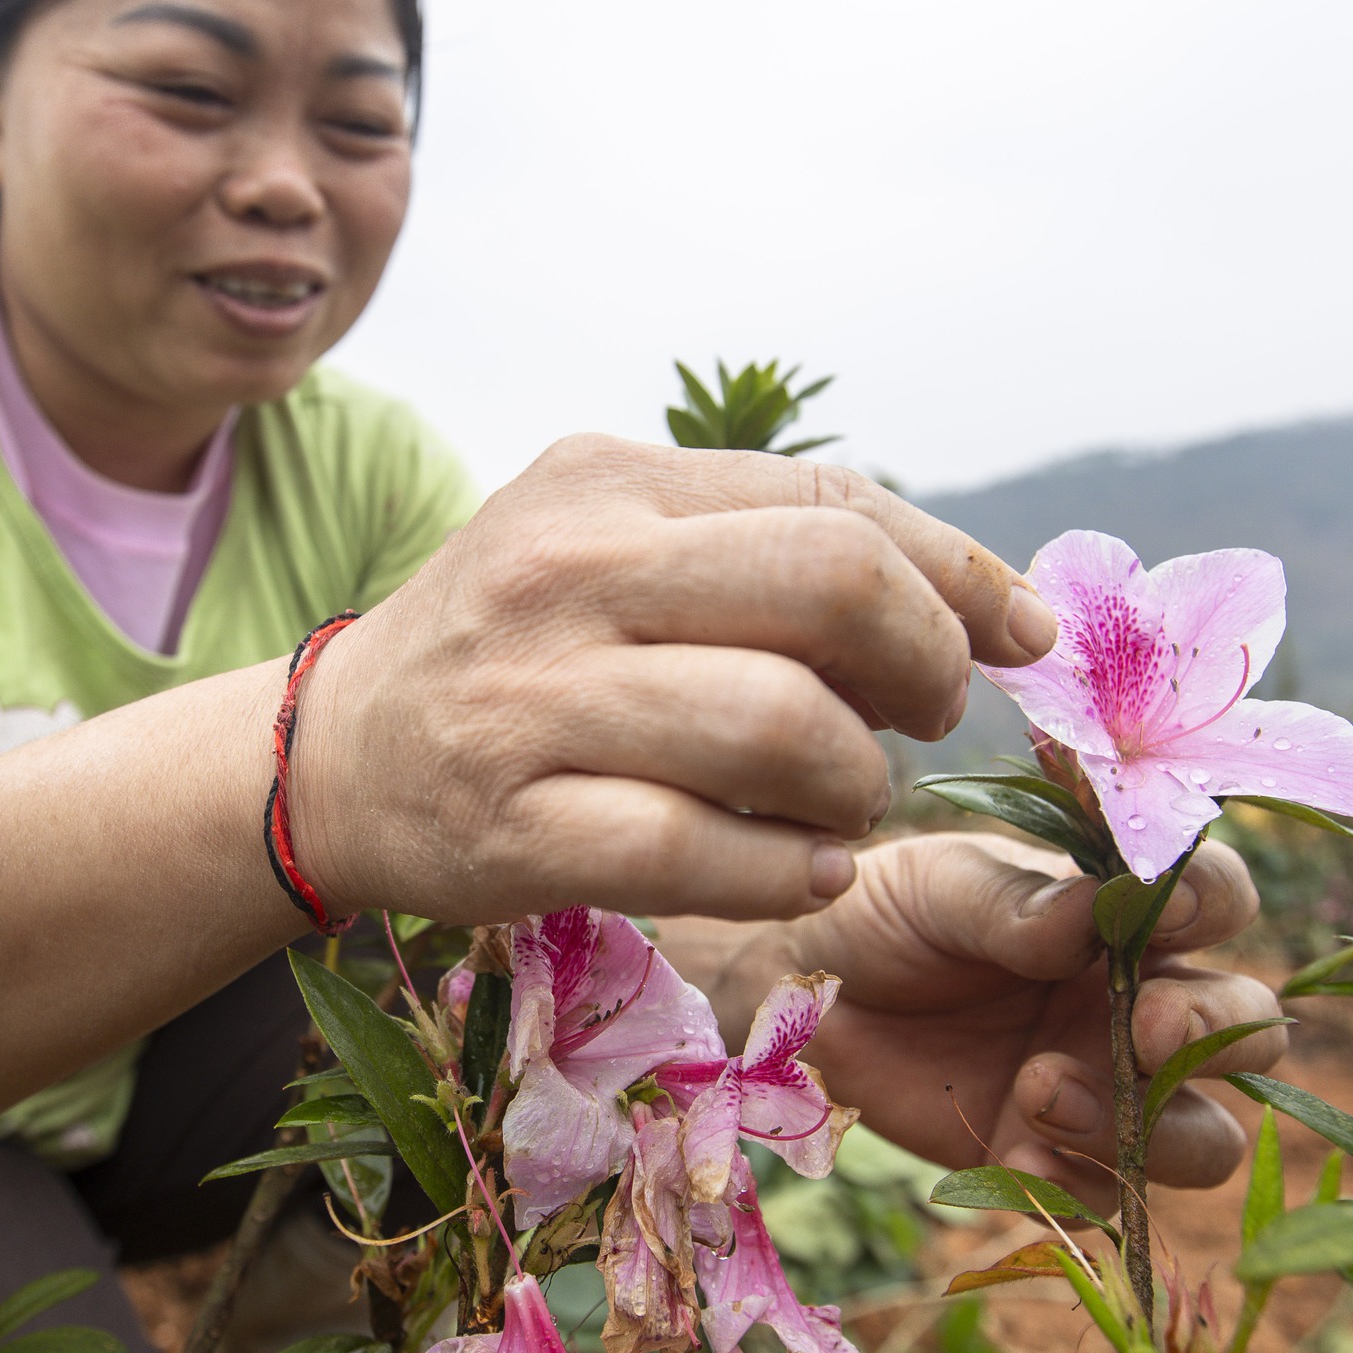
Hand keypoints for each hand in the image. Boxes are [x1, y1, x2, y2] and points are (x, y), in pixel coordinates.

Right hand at [295, 436, 1062, 923]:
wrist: (333, 752)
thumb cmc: (515, 648)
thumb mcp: (611, 547)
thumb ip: (759, 549)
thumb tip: (973, 600)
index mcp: (609, 482)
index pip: (835, 501)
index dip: (958, 572)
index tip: (1019, 633)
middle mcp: (569, 570)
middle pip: (830, 584)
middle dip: (925, 662)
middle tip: (922, 717)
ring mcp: (533, 700)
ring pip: (781, 725)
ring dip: (857, 782)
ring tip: (844, 799)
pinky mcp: (512, 827)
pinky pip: (699, 850)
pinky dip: (790, 869)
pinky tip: (807, 868)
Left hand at [687, 833, 1284, 1211]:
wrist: (798, 997)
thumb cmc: (881, 913)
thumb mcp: (940, 885)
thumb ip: (1017, 902)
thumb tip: (1094, 912)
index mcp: (1123, 915)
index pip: (1217, 899)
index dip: (1217, 901)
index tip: (1177, 907)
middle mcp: (1136, 1002)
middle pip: (1243, 1029)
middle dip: (1218, 1030)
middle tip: (1150, 1026)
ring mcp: (1104, 1089)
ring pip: (1200, 1135)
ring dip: (1156, 1124)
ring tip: (1043, 1089)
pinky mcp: (1052, 1159)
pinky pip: (1106, 1196)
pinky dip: (1076, 1180)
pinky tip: (1016, 1143)